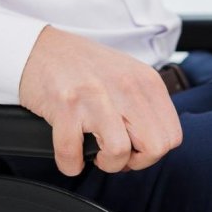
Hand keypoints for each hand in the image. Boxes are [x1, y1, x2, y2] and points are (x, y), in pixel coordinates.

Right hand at [19, 26, 182, 175]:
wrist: (39, 48)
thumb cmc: (82, 66)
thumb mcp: (127, 76)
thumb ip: (144, 105)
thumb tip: (152, 142)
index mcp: (146, 81)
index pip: (172, 136)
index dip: (153, 153)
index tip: (134, 149)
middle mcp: (125, 87)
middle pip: (154, 149)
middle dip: (134, 162)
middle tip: (115, 154)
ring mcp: (95, 95)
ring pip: (120, 152)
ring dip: (106, 163)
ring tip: (94, 153)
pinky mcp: (66, 105)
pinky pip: (74, 153)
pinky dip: (70, 163)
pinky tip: (70, 155)